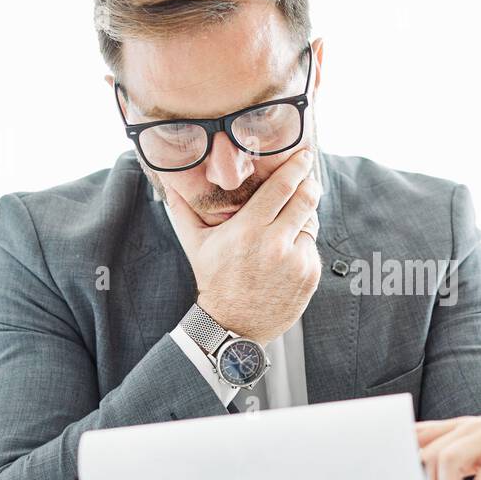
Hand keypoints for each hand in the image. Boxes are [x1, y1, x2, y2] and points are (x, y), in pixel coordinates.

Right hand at [163, 146, 321, 343]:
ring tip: (288, 223)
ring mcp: (295, 260)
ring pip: (311, 223)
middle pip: (305, 199)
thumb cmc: (214, 281)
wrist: (233, 325)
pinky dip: (303, 245)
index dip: (296, 167)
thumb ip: (184, 210)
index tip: (303, 155)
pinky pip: (312, 247)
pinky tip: (287, 253)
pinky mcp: (308, 275)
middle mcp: (275, 243)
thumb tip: (169, 183)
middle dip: (309, 184)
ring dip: (303, 218)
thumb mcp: (196, 245)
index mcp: (249, 229)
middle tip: (308, 178)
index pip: (282, 187)